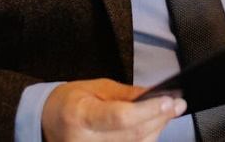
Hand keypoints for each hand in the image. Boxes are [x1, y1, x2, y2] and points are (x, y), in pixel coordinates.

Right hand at [42, 79, 186, 140]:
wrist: (47, 123)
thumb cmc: (70, 102)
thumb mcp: (95, 87)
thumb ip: (126, 94)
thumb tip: (155, 94)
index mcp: (79, 115)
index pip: (120, 117)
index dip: (148, 110)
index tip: (169, 101)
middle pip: (133, 135)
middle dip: (160, 119)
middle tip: (177, 105)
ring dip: (157, 130)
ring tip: (167, 113)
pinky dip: (145, 141)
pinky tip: (154, 127)